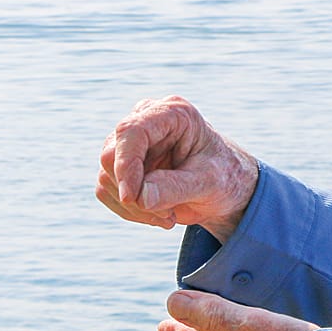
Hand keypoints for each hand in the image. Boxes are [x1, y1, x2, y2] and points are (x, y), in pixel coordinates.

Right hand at [96, 96, 258, 240]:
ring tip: (168, 216)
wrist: (226, 189)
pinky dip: (129, 211)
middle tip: (166, 216)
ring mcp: (130, 144)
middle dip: (133, 193)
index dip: (125, 164)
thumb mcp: (209, 183)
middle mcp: (146, 122)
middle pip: (111, 156)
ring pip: (106, 177)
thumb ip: (175, 188)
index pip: (131, 131)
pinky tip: (158, 215)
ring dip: (134, 207)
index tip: (131, 198)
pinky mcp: (122, 165)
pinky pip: (106, 191)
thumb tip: (138, 197)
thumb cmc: (225, 177)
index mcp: (172, 114)